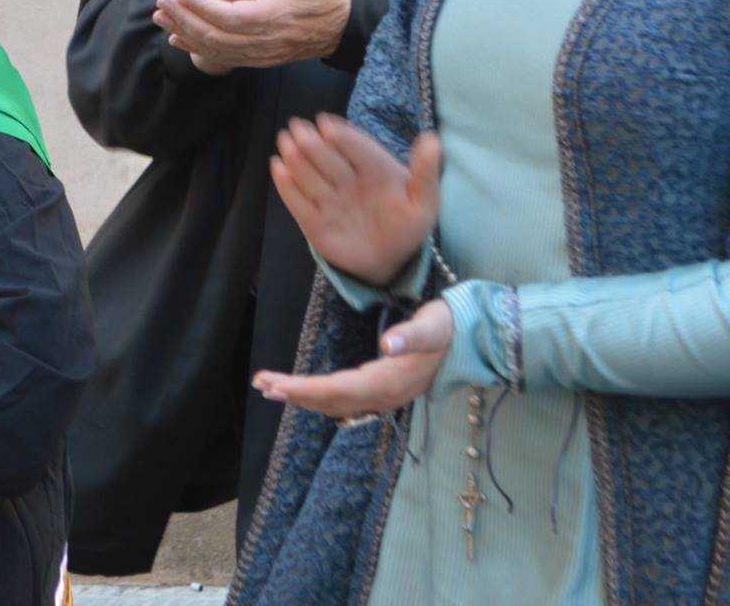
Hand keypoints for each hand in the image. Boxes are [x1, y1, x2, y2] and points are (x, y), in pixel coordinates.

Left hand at [153, 0, 351, 74]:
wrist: (340, 30)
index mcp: (275, 18)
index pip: (231, 17)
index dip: (204, 8)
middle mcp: (264, 41)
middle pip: (216, 36)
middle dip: (186, 19)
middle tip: (161, 2)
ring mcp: (259, 54)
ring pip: (214, 48)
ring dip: (185, 33)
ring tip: (161, 18)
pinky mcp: (256, 59)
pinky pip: (220, 56)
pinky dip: (196, 48)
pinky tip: (175, 38)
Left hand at [253, 298, 453, 417]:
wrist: (469, 340)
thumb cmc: (448, 326)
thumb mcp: (432, 325)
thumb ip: (412, 335)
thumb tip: (389, 346)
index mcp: (390, 380)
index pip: (339, 389)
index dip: (306, 390)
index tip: (277, 384)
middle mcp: (384, 395)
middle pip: (332, 400)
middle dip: (296, 394)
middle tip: (261, 384)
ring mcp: (384, 397)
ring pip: (336, 403)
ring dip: (303, 398)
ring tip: (270, 388)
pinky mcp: (383, 392)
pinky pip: (345, 401)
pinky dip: (319, 398)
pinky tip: (303, 395)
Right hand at [272, 116, 441, 287]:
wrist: (388, 261)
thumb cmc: (406, 227)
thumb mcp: (424, 203)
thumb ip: (426, 173)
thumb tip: (432, 138)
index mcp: (376, 171)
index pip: (358, 150)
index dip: (344, 137)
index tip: (327, 124)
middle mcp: (348, 181)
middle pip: (329, 159)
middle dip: (313, 143)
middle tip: (298, 127)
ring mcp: (330, 200)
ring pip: (311, 176)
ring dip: (297, 158)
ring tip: (286, 142)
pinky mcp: (314, 222)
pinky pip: (298, 203)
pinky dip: (287, 186)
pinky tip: (277, 167)